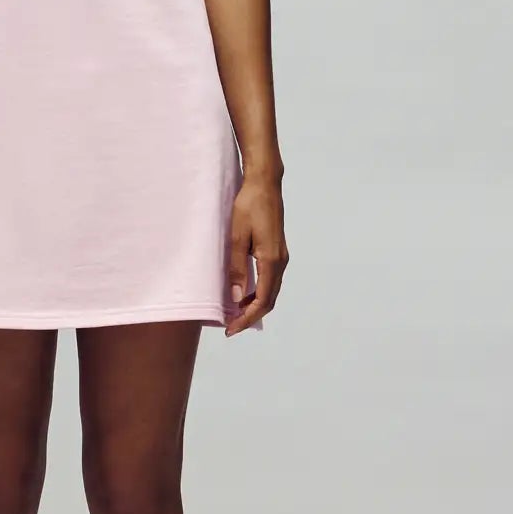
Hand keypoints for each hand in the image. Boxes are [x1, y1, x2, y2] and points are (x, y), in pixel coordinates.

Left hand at [225, 174, 287, 334]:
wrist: (264, 184)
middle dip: (251, 316)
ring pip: (271, 291)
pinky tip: (244, 294)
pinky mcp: (277, 251)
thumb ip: (237, 268)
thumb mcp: (236, 237)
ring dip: (255, 305)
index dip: (247, 318)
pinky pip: (270, 281)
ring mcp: (281, 257)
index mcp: (271, 261)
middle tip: (230, 326)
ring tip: (235, 314)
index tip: (231, 328)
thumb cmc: (248, 207)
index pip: (262, 300)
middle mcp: (280, 262)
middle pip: (269, 300)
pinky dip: (259, 293)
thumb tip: (236, 297)